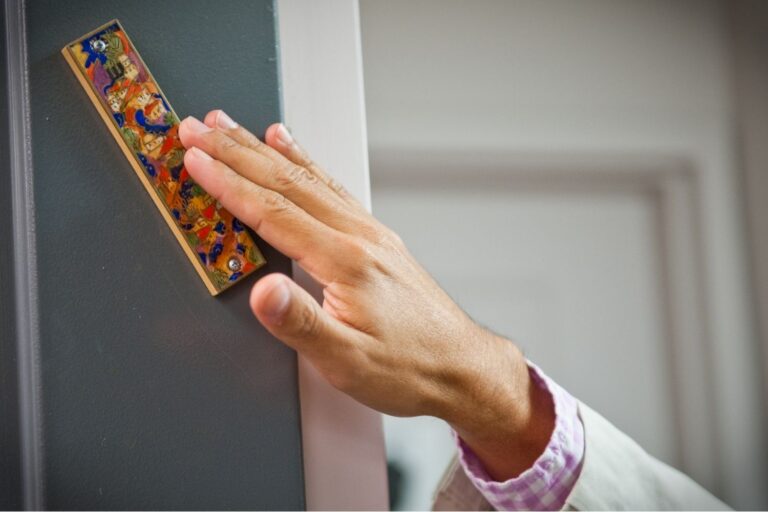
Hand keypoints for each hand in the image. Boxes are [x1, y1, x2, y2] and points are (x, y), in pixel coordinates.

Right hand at [178, 111, 554, 479]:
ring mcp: (370, 233)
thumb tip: (262, 291)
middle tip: (197, 126)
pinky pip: (332, 187)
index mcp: (345, 261)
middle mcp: (359, 236)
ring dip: (263, 150)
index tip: (194, 158)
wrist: (461, 367)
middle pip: (286, 182)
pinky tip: (292, 147)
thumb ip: (301, 323)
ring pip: (308, 178)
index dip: (228, 184)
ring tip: (231, 125)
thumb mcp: (348, 361)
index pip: (273, 212)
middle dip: (235, 151)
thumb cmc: (407, 367)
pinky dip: (305, 162)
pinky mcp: (377, 238)